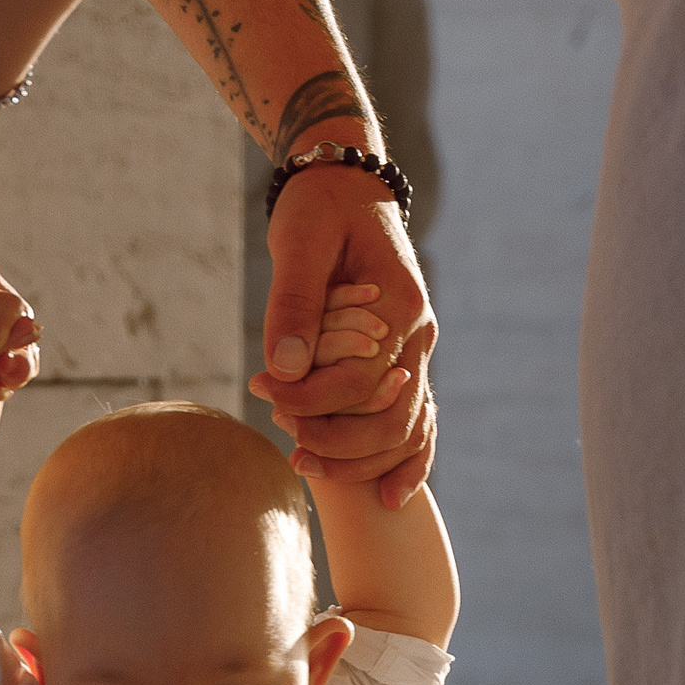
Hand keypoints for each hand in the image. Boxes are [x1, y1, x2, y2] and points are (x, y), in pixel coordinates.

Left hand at [250, 171, 435, 504]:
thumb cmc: (318, 210)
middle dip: (336, 440)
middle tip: (287, 445)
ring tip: (306, 466)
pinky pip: (417, 421)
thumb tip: (286, 367)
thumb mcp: (298, 243)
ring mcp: (419, 349)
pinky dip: (407, 459)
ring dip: (363, 459)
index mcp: (401, 305)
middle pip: (391, 415)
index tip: (264, 392)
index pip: (360, 378)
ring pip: (409, 427)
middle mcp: (420, 333)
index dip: (311, 398)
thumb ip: (294, 304)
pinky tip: (386, 497)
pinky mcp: (406, 359)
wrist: (346, 187)